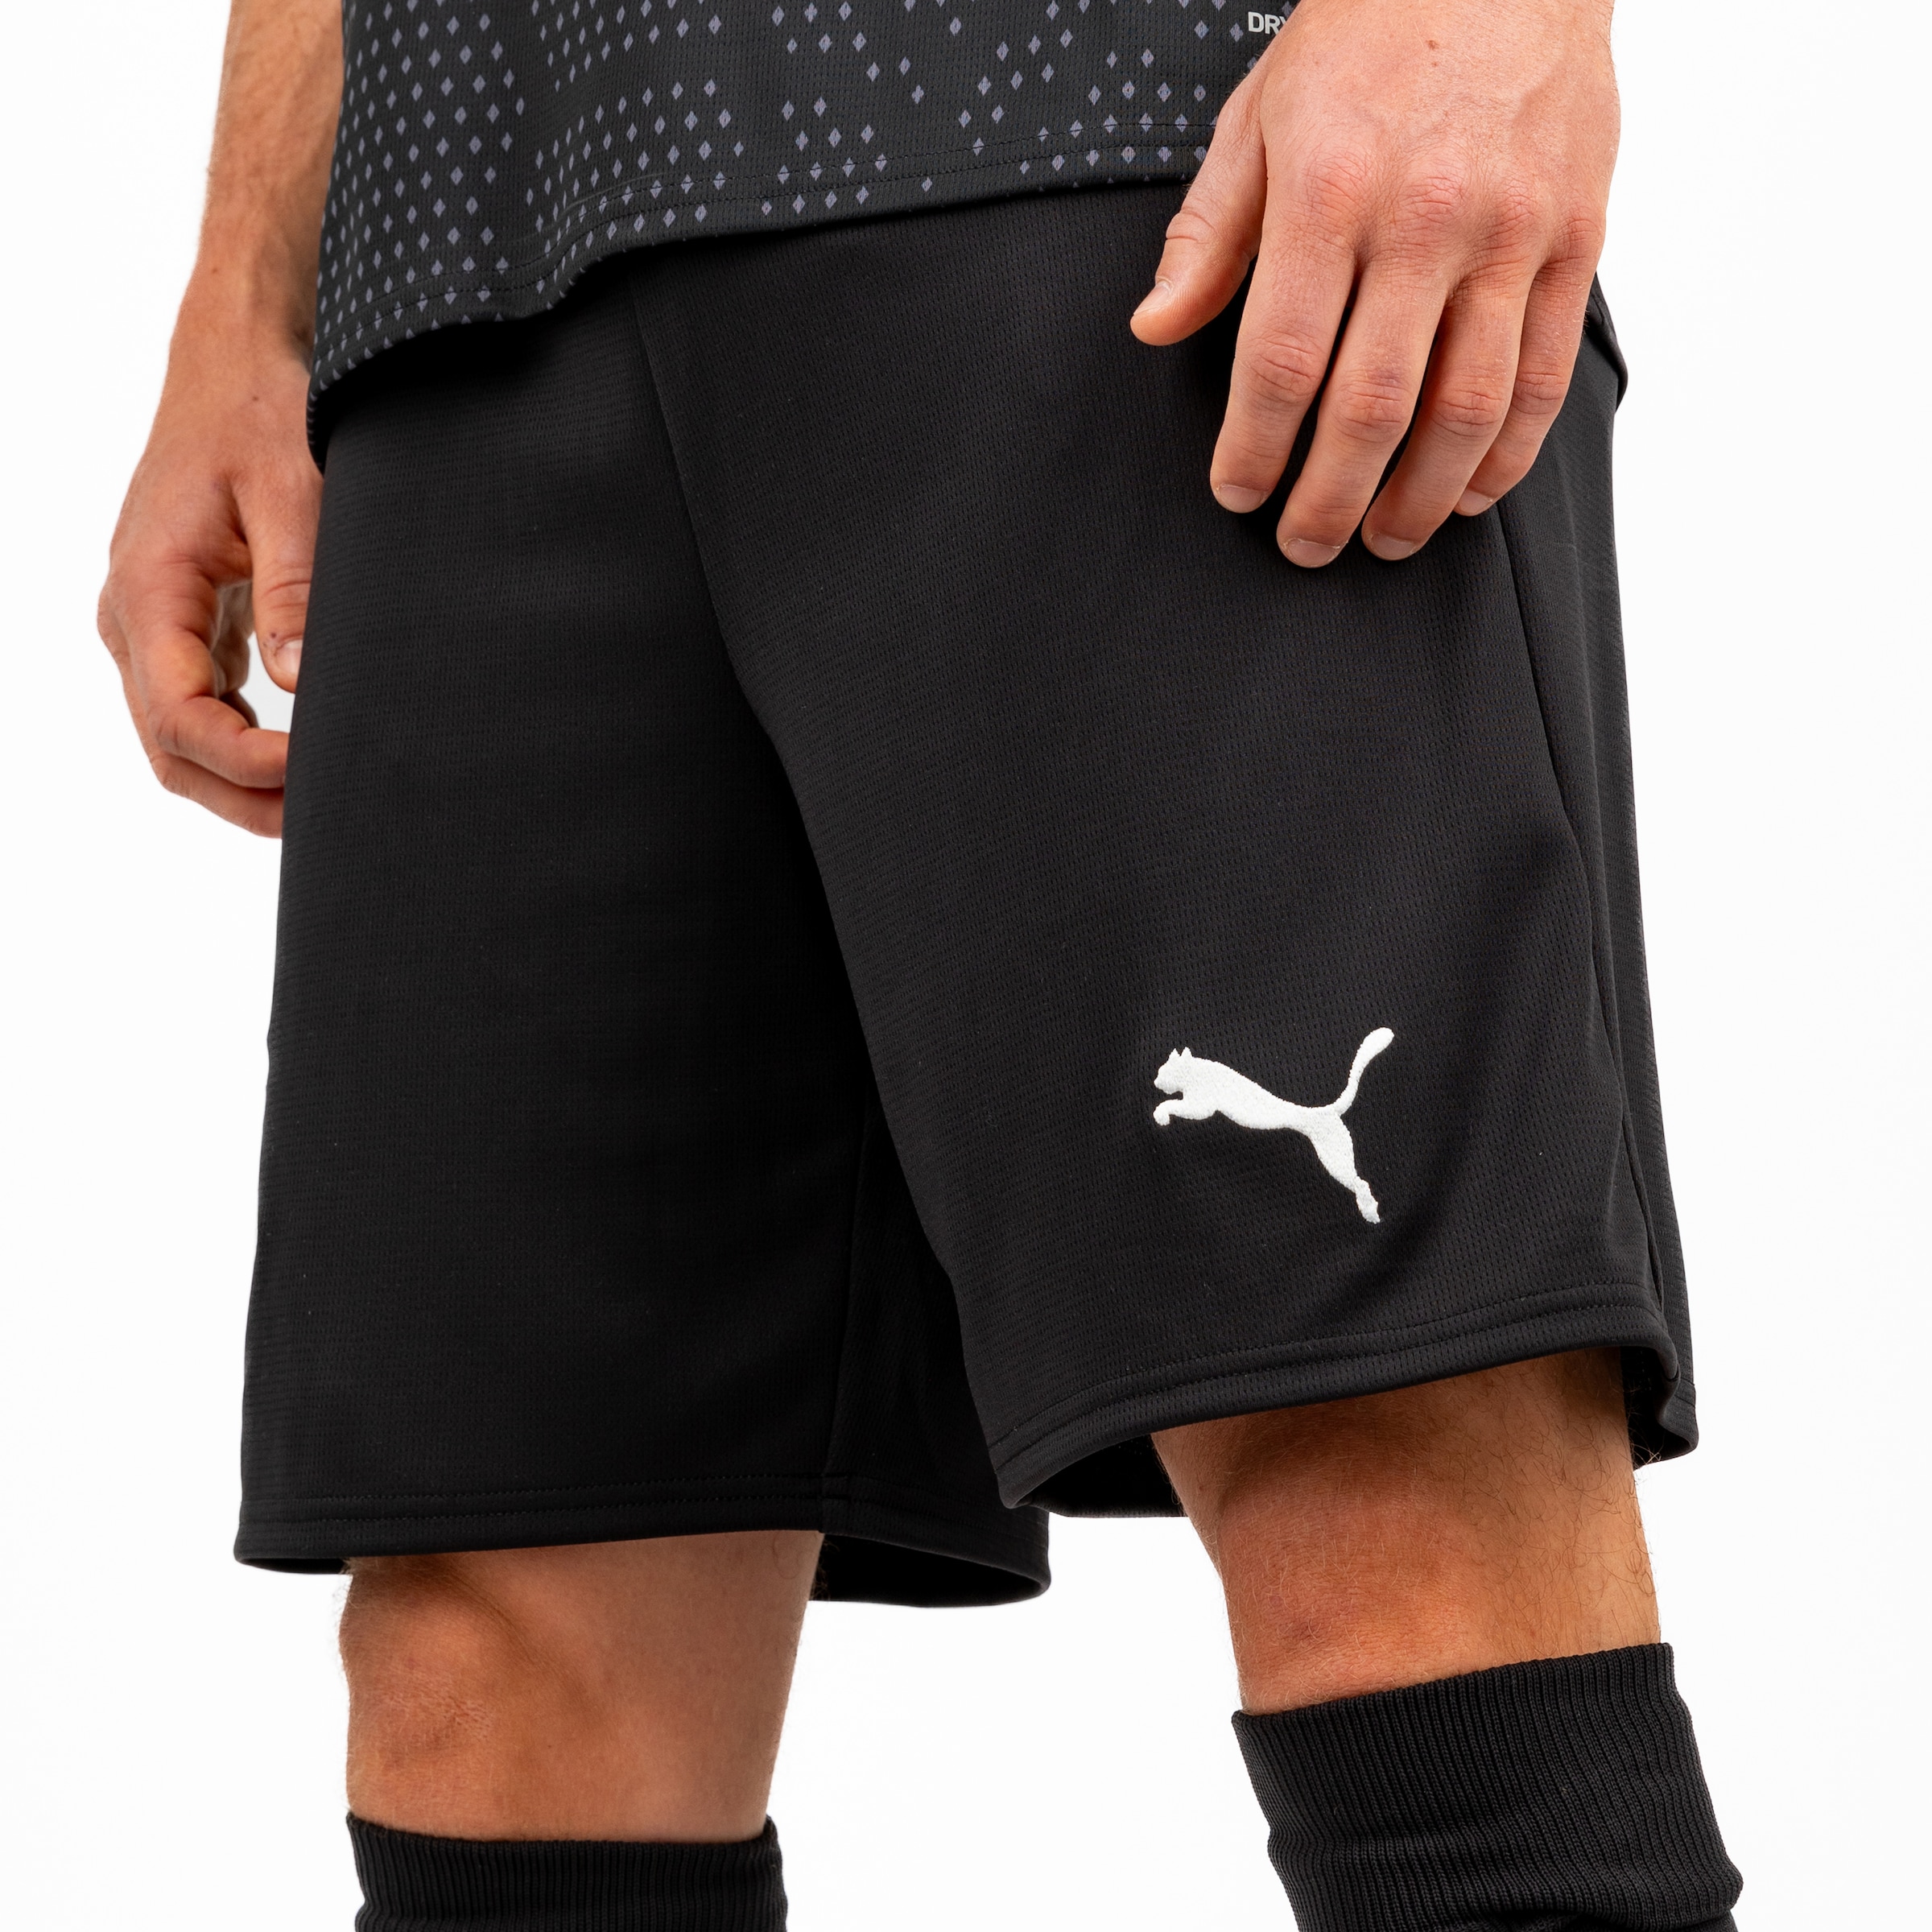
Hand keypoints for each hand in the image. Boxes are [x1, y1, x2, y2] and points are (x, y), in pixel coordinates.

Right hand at [98, 309, 317, 834]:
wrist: (233, 364)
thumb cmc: (258, 413)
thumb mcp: (291, 489)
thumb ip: (294, 586)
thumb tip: (302, 682)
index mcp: (149, 589)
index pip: (179, 718)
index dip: (245, 764)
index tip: (313, 776)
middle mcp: (134, 616)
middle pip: (171, 748)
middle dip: (242, 797)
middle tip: (325, 819)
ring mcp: (153, 624)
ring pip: (180, 738)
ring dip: (242, 781)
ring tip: (320, 801)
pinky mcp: (182, 622)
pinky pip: (198, 705)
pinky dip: (242, 743)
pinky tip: (301, 756)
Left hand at [1132, 0, 1617, 563]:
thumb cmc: (1372, 30)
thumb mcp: (1258, 116)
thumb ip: (1209, 234)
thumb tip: (1156, 325)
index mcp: (1331, 193)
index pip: (1282, 364)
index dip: (1255, 450)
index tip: (1238, 492)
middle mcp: (1426, 221)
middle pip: (1371, 409)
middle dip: (1329, 499)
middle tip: (1305, 545)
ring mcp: (1511, 235)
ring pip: (1467, 411)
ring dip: (1420, 499)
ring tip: (1384, 539)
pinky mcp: (1575, 240)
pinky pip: (1544, 377)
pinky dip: (1506, 455)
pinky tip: (1469, 493)